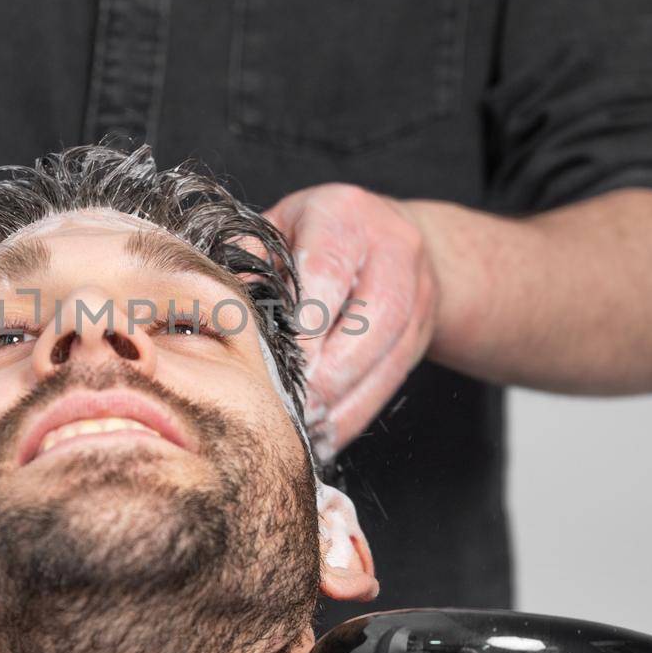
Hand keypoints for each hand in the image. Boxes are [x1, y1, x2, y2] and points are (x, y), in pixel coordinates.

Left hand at [264, 184, 438, 461]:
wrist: (391, 233)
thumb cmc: (312, 233)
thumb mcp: (278, 228)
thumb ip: (252, 261)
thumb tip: (228, 304)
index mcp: (344, 215)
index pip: (329, 267)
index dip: (308, 319)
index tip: (284, 360)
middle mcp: (393, 249)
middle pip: (374, 318)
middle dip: (329, 371)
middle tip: (293, 406)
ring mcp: (418, 293)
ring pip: (390, 358)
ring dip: (344, 401)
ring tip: (306, 430)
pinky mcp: (422, 334)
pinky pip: (392, 382)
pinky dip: (356, 414)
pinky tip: (324, 436)